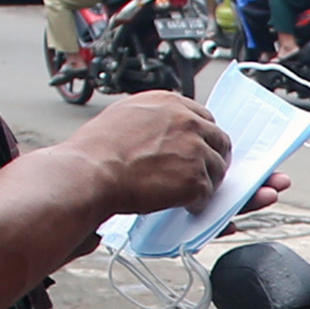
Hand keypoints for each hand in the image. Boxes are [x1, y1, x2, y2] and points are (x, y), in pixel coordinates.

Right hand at [51, 91, 230, 215]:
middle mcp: (186, 121)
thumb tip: (163, 134)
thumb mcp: (125, 116)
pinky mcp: (196, 177)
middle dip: (214, 157)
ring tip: (189, 192)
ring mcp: (194, 149)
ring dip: (207, 181)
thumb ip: (153, 120)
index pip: (202, 116)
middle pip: (218, 139)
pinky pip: (208, 193)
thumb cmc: (96, 150)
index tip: (199, 148)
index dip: (202, 136)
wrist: (90, 172)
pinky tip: (184, 205)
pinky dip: (198, 202)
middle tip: (204, 172)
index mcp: (168, 103)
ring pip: (217, 168)